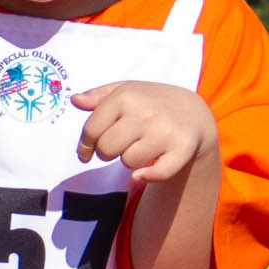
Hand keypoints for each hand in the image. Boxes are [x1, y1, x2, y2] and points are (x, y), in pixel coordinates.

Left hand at [74, 77, 216, 186]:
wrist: (193, 112)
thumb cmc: (151, 103)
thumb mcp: (125, 91)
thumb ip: (98, 96)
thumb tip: (75, 101)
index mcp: (126, 96)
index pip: (91, 130)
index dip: (85, 145)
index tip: (86, 153)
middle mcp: (145, 113)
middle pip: (107, 149)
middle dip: (108, 152)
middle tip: (118, 147)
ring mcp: (164, 132)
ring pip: (128, 162)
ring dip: (130, 161)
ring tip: (139, 149)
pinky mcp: (182, 149)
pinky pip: (157, 174)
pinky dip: (147, 177)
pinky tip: (143, 174)